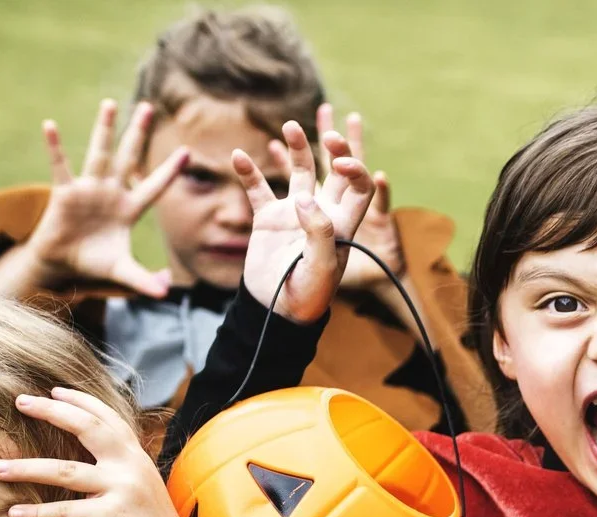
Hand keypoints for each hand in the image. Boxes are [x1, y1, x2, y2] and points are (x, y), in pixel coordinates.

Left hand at [0, 388, 202, 516]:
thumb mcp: (142, 489)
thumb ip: (120, 470)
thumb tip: (89, 460)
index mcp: (137, 458)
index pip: (107, 417)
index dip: (80, 401)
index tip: (52, 391)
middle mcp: (130, 467)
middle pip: (86, 428)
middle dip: (50, 411)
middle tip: (19, 401)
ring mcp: (122, 491)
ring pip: (64, 471)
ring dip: (25, 468)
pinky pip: (66, 512)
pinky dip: (37, 513)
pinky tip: (14, 513)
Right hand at [15, 100, 188, 297]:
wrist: (63, 263)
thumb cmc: (95, 263)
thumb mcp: (122, 271)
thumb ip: (143, 280)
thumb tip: (165, 293)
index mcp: (129, 208)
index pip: (155, 185)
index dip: (170, 171)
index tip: (187, 151)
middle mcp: (111, 192)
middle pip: (129, 157)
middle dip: (138, 134)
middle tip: (148, 107)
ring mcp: (88, 189)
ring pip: (99, 153)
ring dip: (104, 129)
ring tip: (110, 104)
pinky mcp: (64, 192)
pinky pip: (60, 166)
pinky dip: (55, 147)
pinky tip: (50, 125)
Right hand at [232, 120, 375, 323]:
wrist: (277, 309)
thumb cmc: (308, 294)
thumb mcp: (321, 267)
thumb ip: (319, 232)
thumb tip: (304, 198)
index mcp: (342, 223)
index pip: (359, 188)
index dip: (355, 170)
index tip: (340, 162)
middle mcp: (321, 212)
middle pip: (334, 172)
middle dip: (335, 150)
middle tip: (328, 135)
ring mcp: (294, 212)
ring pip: (299, 171)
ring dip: (296, 148)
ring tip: (290, 126)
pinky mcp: (268, 217)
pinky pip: (258, 189)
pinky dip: (248, 172)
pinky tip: (237, 156)